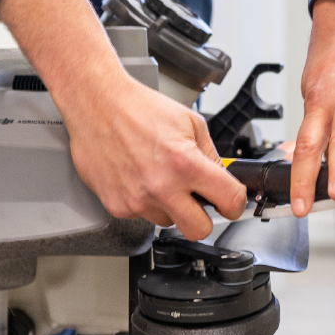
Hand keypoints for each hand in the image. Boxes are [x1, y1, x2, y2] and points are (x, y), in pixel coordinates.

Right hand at [63, 64, 244, 240]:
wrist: (98, 104)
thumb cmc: (140, 108)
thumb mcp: (191, 122)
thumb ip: (210, 155)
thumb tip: (222, 179)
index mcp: (185, 163)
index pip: (228, 200)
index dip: (235, 203)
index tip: (231, 203)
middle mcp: (161, 187)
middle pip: (200, 230)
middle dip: (204, 217)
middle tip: (199, 201)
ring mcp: (137, 200)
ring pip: (168, 221)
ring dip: (170, 206)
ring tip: (159, 177)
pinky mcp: (116, 206)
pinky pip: (142, 215)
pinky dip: (145, 201)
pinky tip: (140, 177)